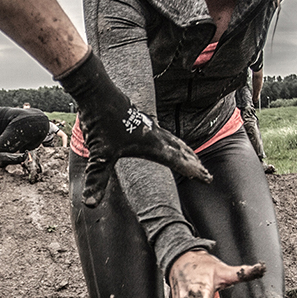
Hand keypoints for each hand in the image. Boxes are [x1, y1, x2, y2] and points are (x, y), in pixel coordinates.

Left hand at [58, 51, 209, 206]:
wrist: (97, 93)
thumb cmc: (101, 122)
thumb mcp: (99, 155)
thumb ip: (97, 179)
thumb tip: (89, 204)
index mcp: (150, 144)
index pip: (177, 160)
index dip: (192, 170)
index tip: (207, 178)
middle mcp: (153, 134)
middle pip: (180, 150)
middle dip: (193, 162)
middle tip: (206, 173)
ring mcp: (147, 125)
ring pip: (173, 140)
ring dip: (185, 150)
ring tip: (192, 157)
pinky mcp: (139, 119)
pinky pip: (163, 133)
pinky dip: (171, 140)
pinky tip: (166, 140)